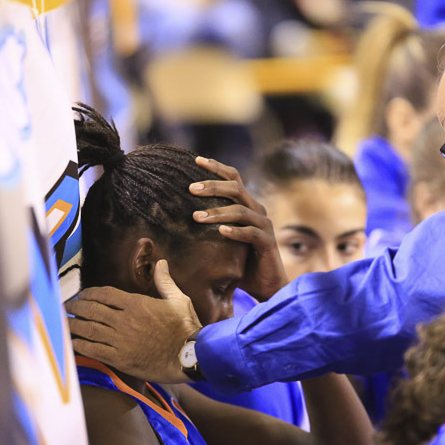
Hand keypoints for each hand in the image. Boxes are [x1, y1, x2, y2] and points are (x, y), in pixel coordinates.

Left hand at [67, 260, 201, 383]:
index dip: (90, 293)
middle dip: (77, 307)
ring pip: (89, 329)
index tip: (83, 294)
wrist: (188, 356)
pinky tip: (74, 342)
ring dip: (74, 324)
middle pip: (92, 310)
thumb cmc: (185, 328)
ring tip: (65, 322)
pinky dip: (81, 345)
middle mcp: (124, 320)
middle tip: (68, 306)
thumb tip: (161, 263)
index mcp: (136, 304)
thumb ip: (165, 282)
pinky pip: (94, 350)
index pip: (104, 294)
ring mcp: (120, 340)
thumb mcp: (179, 300)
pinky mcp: (120, 359)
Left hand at [191, 156, 288, 300]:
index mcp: (247, 204)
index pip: (233, 178)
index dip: (216, 167)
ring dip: (218, 212)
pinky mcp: (267, 243)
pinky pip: (251, 233)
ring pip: (241, 211)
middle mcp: (257, 210)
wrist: (266, 284)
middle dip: (212, 186)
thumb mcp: (223, 239)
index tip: (196, 160)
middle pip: (236, 188)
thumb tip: (177, 217)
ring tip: (196, 217)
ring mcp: (264, 226)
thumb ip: (210, 226)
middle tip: (191, 189)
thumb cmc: (241, 261)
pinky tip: (221, 232)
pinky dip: (235, 232)